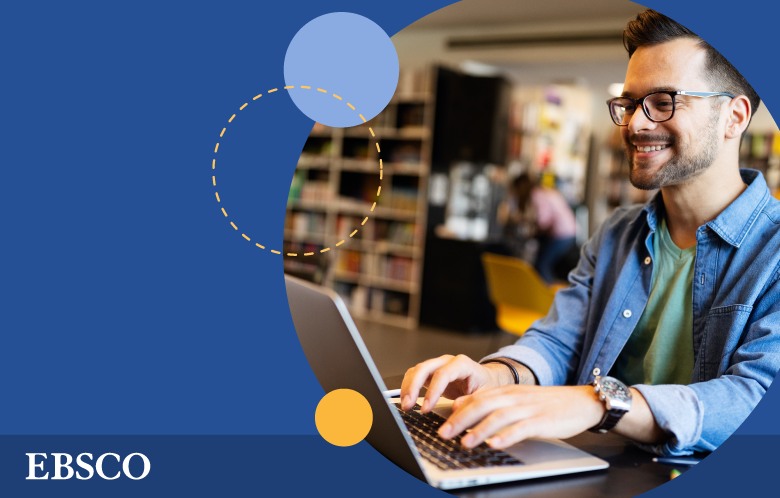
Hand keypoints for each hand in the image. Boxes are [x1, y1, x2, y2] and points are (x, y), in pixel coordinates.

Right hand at [400, 355, 508, 411]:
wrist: (486, 379)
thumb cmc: (486, 385)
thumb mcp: (485, 395)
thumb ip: (471, 400)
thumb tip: (456, 407)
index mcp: (462, 364)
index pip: (443, 374)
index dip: (432, 391)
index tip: (426, 408)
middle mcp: (447, 361)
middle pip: (424, 368)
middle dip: (413, 387)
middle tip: (408, 405)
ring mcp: (437, 366)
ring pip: (416, 370)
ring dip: (407, 387)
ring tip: (405, 405)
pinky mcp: (431, 374)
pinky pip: (415, 376)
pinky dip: (408, 387)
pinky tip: (407, 400)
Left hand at [438, 385, 605, 448]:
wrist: (582, 401)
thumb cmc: (548, 404)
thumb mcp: (517, 399)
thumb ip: (493, 403)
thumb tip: (462, 407)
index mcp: (508, 391)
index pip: (477, 398)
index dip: (457, 411)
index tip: (441, 424)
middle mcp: (515, 397)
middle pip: (483, 405)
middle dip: (461, 420)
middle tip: (445, 434)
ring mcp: (529, 408)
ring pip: (499, 416)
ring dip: (480, 430)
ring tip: (465, 442)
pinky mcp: (543, 420)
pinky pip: (522, 428)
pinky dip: (507, 436)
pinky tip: (496, 444)